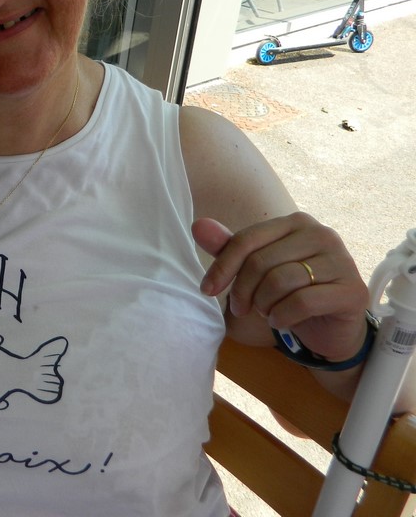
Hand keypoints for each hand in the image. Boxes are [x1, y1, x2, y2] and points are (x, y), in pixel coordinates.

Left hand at [195, 212, 368, 361]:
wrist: (331, 326)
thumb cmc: (290, 292)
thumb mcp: (256, 269)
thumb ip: (229, 247)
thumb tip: (197, 226)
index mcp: (295, 222)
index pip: (246, 239)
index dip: (222, 267)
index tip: (207, 290)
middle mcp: (321, 234)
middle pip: (261, 261)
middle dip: (242, 291)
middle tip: (241, 308)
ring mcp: (341, 261)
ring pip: (281, 281)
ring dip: (263, 304)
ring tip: (266, 312)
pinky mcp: (352, 291)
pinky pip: (302, 302)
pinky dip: (282, 316)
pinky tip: (280, 321)